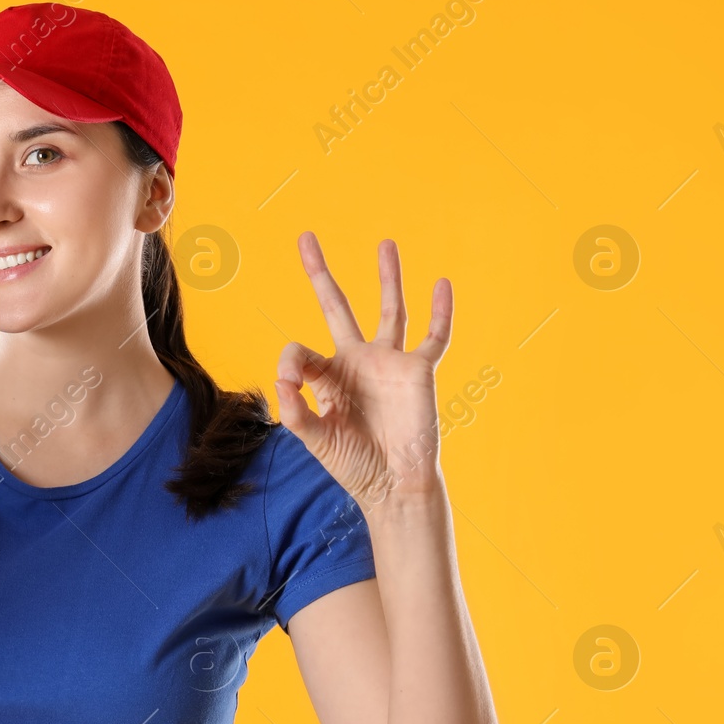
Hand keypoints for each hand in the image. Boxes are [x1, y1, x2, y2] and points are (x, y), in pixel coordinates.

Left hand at [271, 232, 451, 509]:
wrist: (395, 485)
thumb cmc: (354, 465)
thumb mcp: (316, 440)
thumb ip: (294, 412)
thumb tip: (282, 380)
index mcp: (327, 378)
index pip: (300, 351)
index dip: (290, 363)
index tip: (290, 384)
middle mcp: (356, 362)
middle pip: (337, 306)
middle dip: (321, 273)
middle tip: (306, 238)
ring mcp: (389, 363)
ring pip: (389, 310)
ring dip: (387, 277)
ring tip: (385, 243)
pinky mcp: (419, 371)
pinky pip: (434, 336)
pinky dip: (440, 311)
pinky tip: (441, 284)